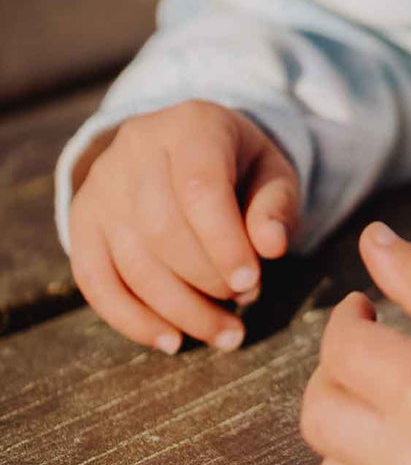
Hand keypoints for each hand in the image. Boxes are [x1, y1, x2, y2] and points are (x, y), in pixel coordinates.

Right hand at [68, 99, 300, 353]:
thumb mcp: (272, 171)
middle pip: (162, 230)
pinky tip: (171, 340)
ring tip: (223, 332)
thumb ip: (276, 205)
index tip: (251, 282)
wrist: (185, 145)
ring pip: (132, 262)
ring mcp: (101, 185)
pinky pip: (96, 281)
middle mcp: (136, 148)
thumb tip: (273, 246)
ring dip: (179, 310)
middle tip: (244, 301)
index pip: (200, 188)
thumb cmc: (238, 164)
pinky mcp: (81, 220)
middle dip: (206, 279)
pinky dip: (133, 320)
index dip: (224, 243)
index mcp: (191, 125)